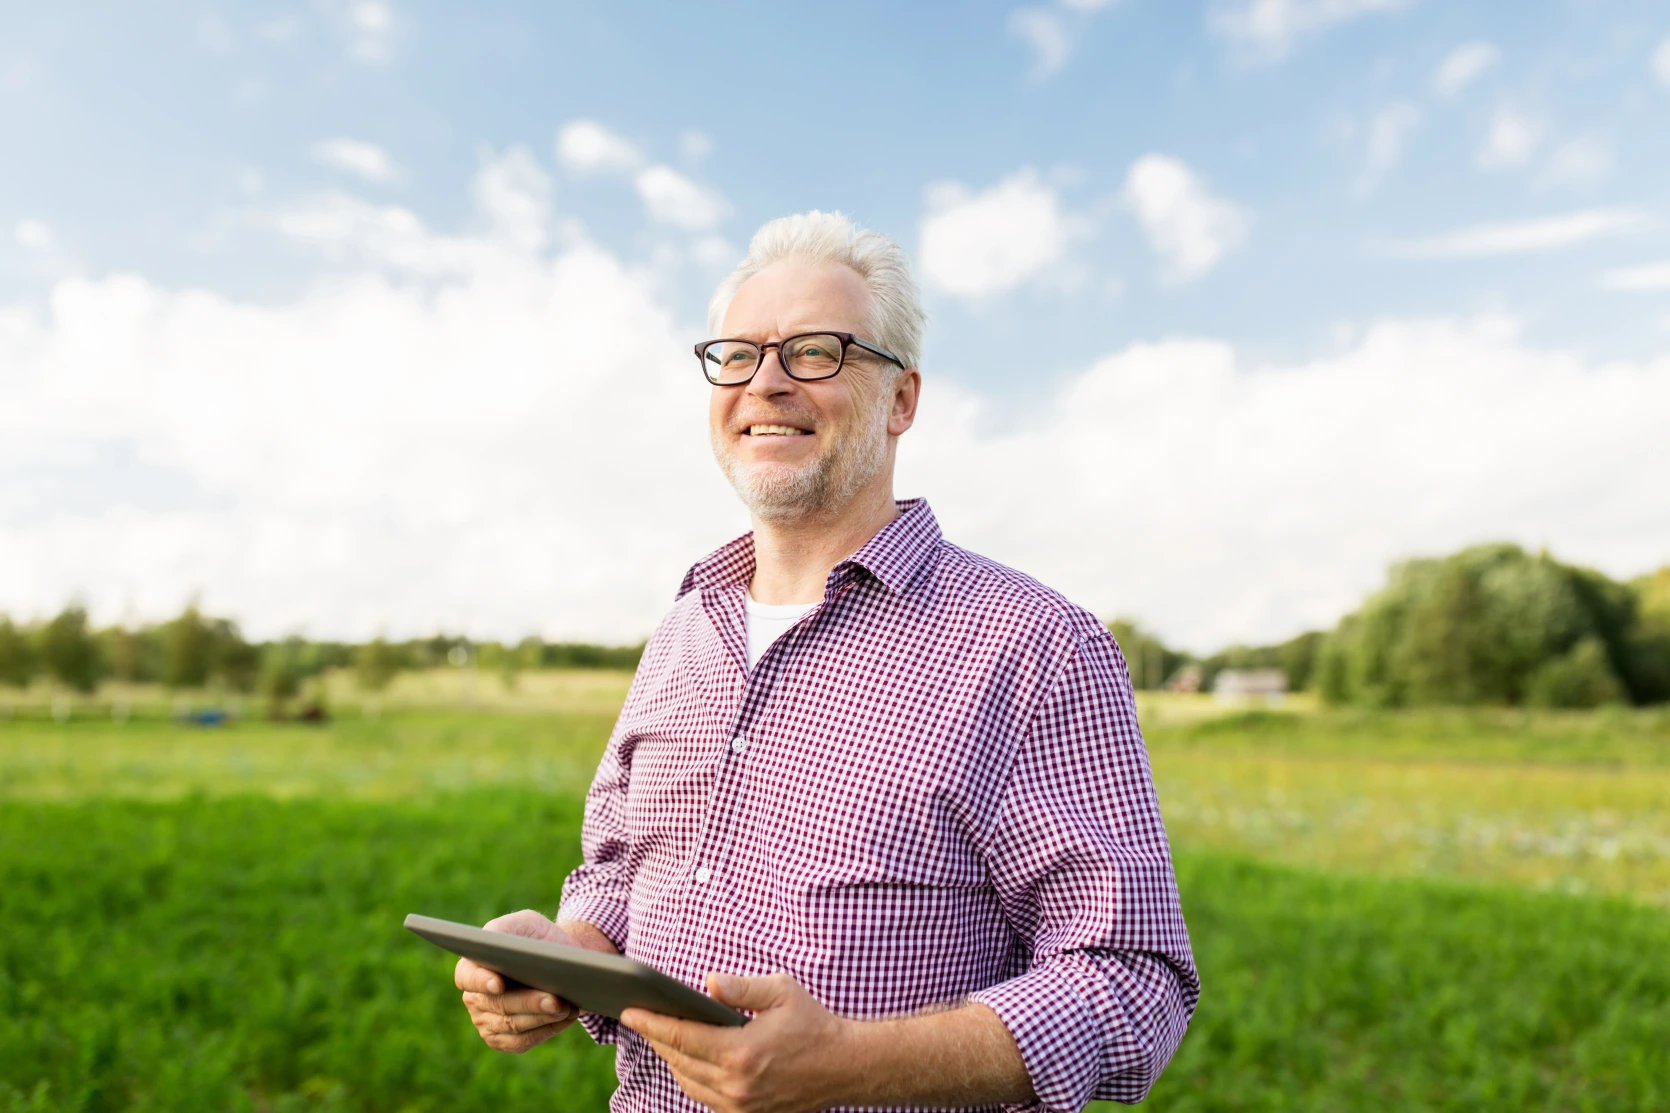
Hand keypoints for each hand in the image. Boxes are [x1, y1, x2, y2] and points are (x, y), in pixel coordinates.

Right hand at [454, 909, 612, 1053]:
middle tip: (555, 999)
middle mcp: (474, 998)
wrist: (558, 962)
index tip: (499, 984)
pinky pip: (523, 1041)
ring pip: (513, 1026)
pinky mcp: (505, 1039)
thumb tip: (499, 946)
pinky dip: (547, 1030)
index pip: (467, 976)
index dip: (480, 981)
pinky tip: (566, 1018)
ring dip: (543, 1018)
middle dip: (528, 1002)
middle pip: (498, 1004)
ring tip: (567, 1008)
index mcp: (471, 966)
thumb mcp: (524, 923)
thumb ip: (506, 930)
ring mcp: (487, 1022)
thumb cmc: (537, 938)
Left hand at [621, 971, 852, 1112]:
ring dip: (672, 1059)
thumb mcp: (781, 992)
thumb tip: (707, 983)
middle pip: (678, 1060)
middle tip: (641, 1017)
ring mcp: (740, 1105)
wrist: (844, 1066)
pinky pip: (704, 1097)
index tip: (630, 1011)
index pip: (681, 1037)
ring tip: (662, 1035)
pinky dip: (691, 1077)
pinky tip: (689, 1059)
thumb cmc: (813, 1024)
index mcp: (740, 1053)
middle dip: (657, 1037)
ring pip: (688, 1082)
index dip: (651, 1023)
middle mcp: (735, 1085)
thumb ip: (741, 987)